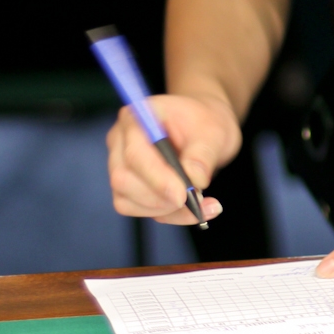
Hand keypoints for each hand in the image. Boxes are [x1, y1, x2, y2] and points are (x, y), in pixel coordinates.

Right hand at [106, 93, 238, 224]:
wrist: (202, 128)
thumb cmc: (203, 122)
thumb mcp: (212, 132)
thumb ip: (203, 155)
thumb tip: (194, 180)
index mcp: (136, 118)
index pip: (134, 154)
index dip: (156, 178)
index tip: (182, 195)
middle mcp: (120, 142)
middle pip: (123, 180)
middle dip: (160, 198)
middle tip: (197, 199)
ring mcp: (121, 165)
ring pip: (126, 201)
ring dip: (166, 210)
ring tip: (201, 204)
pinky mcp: (129, 187)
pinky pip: (139, 210)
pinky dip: (168, 215)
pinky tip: (192, 210)